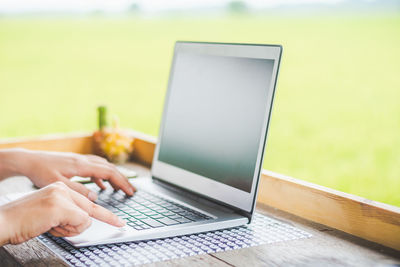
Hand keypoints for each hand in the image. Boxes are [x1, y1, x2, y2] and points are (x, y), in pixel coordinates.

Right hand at [0, 182, 124, 245]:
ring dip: (70, 229)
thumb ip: (69, 213)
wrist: (4, 221)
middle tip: (66, 226)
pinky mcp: (60, 206)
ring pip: (85, 217)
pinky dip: (68, 229)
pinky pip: (80, 221)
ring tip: (49, 225)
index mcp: (61, 188)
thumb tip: (86, 220)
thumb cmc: (25, 221)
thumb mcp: (51, 214)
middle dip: (77, 225)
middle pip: (89, 210)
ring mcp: (62, 196)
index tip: (120, 222)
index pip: (88, 200)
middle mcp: (63, 188)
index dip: (105, 214)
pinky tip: (50, 225)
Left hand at [16, 149, 135, 200]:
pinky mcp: (76, 162)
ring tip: (120, 188)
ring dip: (114, 177)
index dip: (121, 182)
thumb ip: (78, 191)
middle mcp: (84, 160)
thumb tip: (95, 196)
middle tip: (131, 191)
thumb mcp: (58, 184)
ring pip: (104, 167)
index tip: (129, 191)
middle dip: (122, 180)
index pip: (109, 172)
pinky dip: (102, 176)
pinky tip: (102, 185)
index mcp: (82, 165)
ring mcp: (81, 160)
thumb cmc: (41, 171)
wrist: (29, 160)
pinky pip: (95, 168)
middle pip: (110, 168)